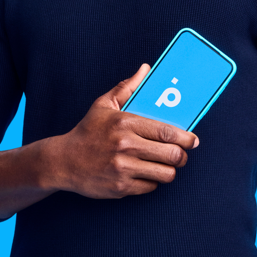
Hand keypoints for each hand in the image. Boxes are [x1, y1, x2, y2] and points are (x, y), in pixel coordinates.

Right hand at [47, 63, 198, 198]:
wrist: (63, 161)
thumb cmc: (88, 131)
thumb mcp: (104, 105)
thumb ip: (128, 87)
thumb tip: (146, 69)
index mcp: (125, 123)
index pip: (166, 131)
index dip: (186, 138)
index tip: (193, 140)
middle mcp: (125, 146)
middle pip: (171, 155)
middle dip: (181, 156)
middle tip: (181, 155)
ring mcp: (123, 168)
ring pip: (165, 174)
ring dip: (169, 171)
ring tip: (165, 165)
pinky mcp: (120, 187)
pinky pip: (150, 187)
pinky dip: (151, 182)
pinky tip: (145, 173)